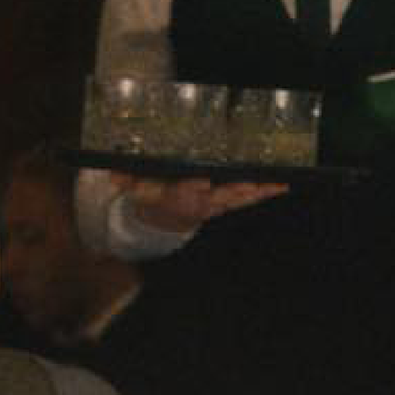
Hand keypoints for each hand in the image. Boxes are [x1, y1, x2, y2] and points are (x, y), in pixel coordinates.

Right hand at [126, 175, 289, 234]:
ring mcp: (217, 204)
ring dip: (257, 193)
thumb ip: (127, 181)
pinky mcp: (228, 202)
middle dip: (234, 192)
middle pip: (219, 198)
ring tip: (275, 185)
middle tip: (249, 186)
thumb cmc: (155, 197)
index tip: (201, 182)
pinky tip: (281, 185)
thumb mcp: (137, 190)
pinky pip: (248, 198)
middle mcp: (200, 203)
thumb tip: (113, 175)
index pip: (183, 194)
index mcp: (177, 199)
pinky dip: (265, 192)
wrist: (167, 219)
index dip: (192, 189)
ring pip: (239, 198)